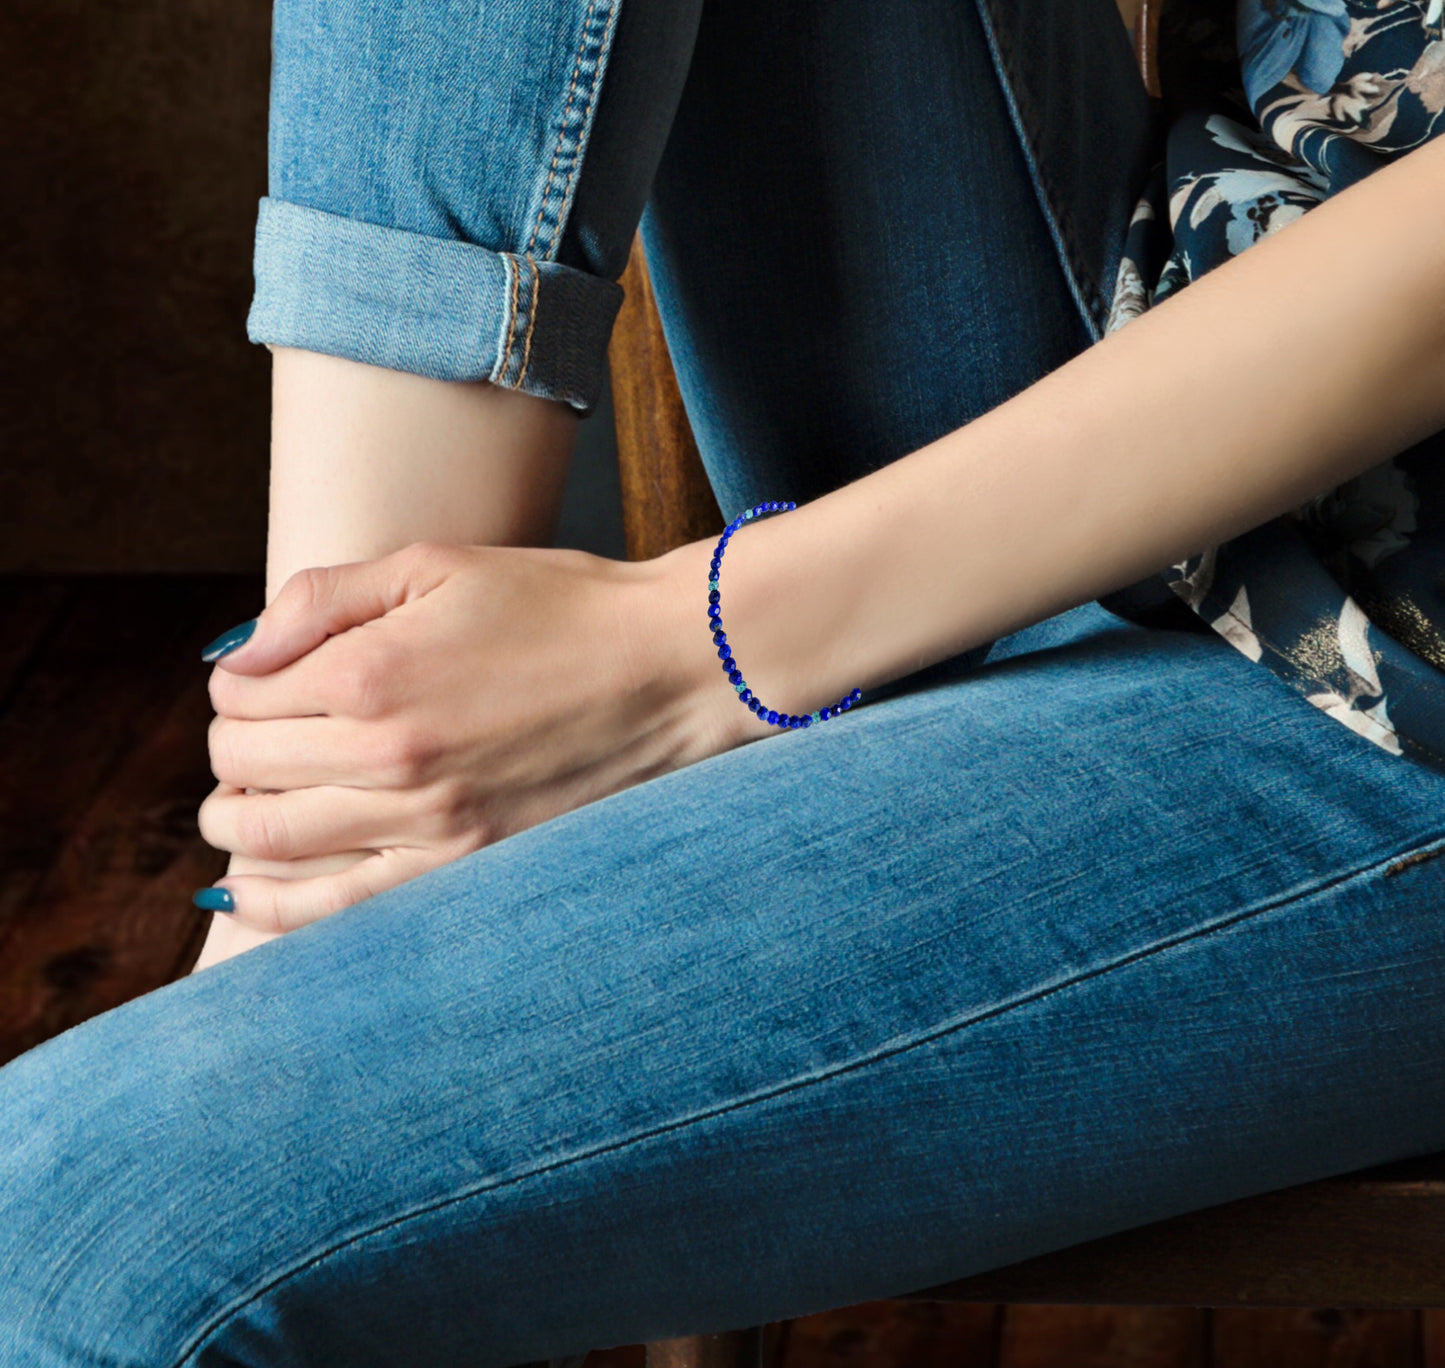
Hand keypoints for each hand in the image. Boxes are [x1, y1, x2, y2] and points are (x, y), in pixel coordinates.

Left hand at [194, 539, 744, 935]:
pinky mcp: (462, 866)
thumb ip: (321, 599)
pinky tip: (247, 889)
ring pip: (269, 841)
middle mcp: (389, 755)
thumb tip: (235, 652)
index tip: (269, 675)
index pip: (238, 695)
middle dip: (234, 747)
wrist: (668, 668)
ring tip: (243, 803)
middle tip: (262, 731)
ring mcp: (426, 822)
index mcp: (372, 670)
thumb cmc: (558, 607)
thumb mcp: (436, 567)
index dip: (238, 681)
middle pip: (241, 768)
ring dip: (236, 820)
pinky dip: (272, 903)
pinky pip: (333, 908)